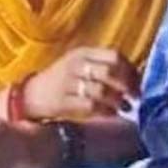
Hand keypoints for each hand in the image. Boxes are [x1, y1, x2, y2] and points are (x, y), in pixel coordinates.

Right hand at [25, 47, 139, 120]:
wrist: (29, 95)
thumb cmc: (61, 80)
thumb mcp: (79, 65)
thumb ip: (102, 67)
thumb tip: (135, 76)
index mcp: (82, 53)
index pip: (114, 56)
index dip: (131, 70)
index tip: (139, 83)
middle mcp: (75, 64)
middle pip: (110, 72)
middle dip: (128, 86)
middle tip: (136, 97)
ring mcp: (67, 82)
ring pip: (102, 90)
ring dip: (118, 101)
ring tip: (126, 108)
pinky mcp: (62, 101)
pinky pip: (90, 106)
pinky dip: (105, 111)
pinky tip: (112, 114)